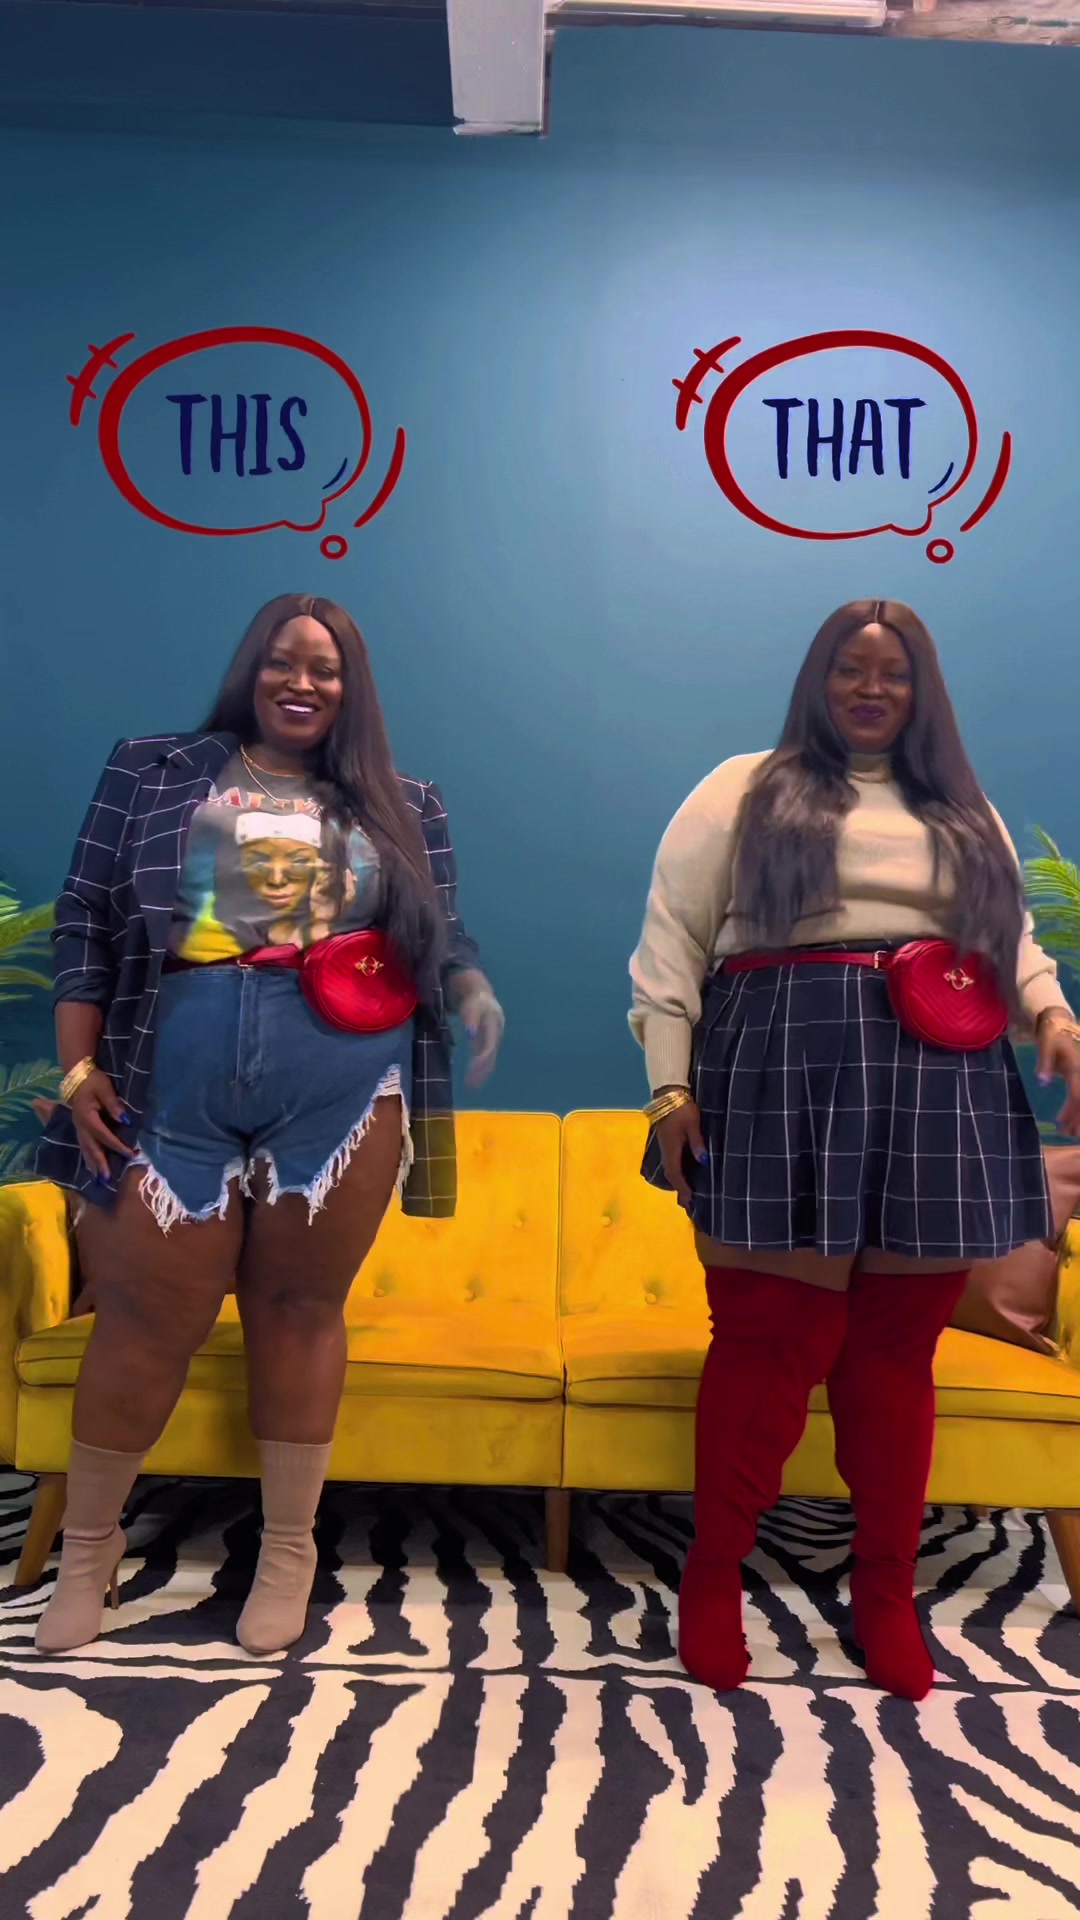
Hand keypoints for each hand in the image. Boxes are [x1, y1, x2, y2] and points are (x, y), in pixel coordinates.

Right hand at [68, 1069, 134, 1178]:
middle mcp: (80, 1125)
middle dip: (100, 1164)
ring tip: (99, 1179)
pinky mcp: (79, 1127)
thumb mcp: (105, 1088)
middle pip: (91, 1147)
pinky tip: (92, 1167)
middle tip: (108, 1179)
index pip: (104, 1135)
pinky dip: (88, 1157)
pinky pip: (83, 1146)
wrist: (77, 1075)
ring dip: (93, 1164)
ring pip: (85, 1149)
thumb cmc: (93, 1080)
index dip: (117, 1145)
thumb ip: (114, 1104)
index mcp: (87, 1117)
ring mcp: (78, 1127)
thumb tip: (125, 1120)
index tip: (131, 1153)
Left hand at [456, 984, 504, 1088]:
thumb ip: (471, 1020)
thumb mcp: (472, 1007)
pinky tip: (474, 1073)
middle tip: (471, 1085)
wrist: (479, 993)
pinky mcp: (487, 1039)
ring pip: (488, 1056)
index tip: (472, 1072)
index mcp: (494, 1025)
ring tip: (472, 1084)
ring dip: (481, 1070)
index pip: (489, 1047)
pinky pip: (485, 1054)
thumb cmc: (474, 1000)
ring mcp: (492, 1037)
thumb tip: (470, 1035)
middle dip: (482, 1070)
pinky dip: (479, 1064)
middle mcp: (496, 1033)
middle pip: (490, 1054)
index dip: (482, 1060)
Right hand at [654, 1097, 706, 1207]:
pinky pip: (672, 1161)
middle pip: (671, 1173)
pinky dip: (677, 1171)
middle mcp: (666, 1150)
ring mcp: (665, 1146)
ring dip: (678, 1181)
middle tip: (688, 1202)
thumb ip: (697, 1143)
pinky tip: (685, 1174)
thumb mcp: (693, 1124)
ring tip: (687, 1192)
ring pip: (670, 1168)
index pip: (675, 1172)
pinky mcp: (667, 1141)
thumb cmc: (682, 1109)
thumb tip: (704, 1162)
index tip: (690, 1199)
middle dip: (679, 1188)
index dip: (683, 1186)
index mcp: (671, 1147)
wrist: (668, 1094)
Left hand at [1037, 1014, 1079, 1136]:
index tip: (1063, 1124)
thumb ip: (1044, 1063)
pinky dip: (1075, 1108)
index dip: (1072, 1111)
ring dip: (1079, 1117)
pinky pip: (1079, 1095)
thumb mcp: (1045, 1044)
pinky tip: (1067, 1120)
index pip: (1078, 1094)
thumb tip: (1042, 1082)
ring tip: (1070, 1133)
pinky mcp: (1078, 1077)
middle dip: (1079, 1119)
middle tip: (1068, 1134)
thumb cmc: (1051, 1034)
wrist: (1060, 1022)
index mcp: (1077, 1067)